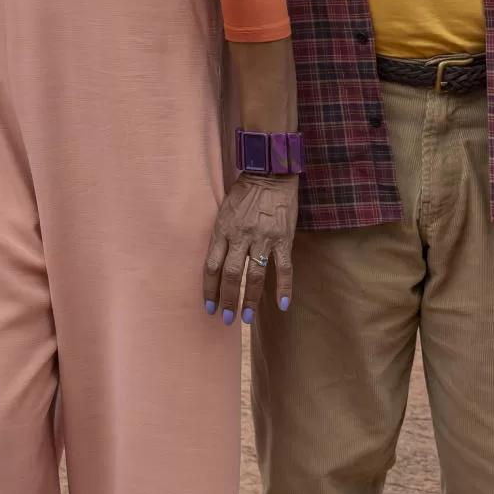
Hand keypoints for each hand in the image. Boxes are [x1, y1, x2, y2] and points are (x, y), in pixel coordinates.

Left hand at [202, 173, 297, 323]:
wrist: (270, 174)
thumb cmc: (244, 193)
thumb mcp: (223, 211)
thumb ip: (221, 235)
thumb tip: (216, 263)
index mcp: (223, 229)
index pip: (211, 265)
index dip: (209, 289)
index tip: (209, 306)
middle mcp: (240, 236)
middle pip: (230, 275)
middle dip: (227, 300)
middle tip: (227, 319)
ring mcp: (263, 238)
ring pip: (254, 275)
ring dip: (250, 299)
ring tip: (248, 318)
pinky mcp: (284, 238)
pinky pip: (284, 268)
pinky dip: (284, 288)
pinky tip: (282, 305)